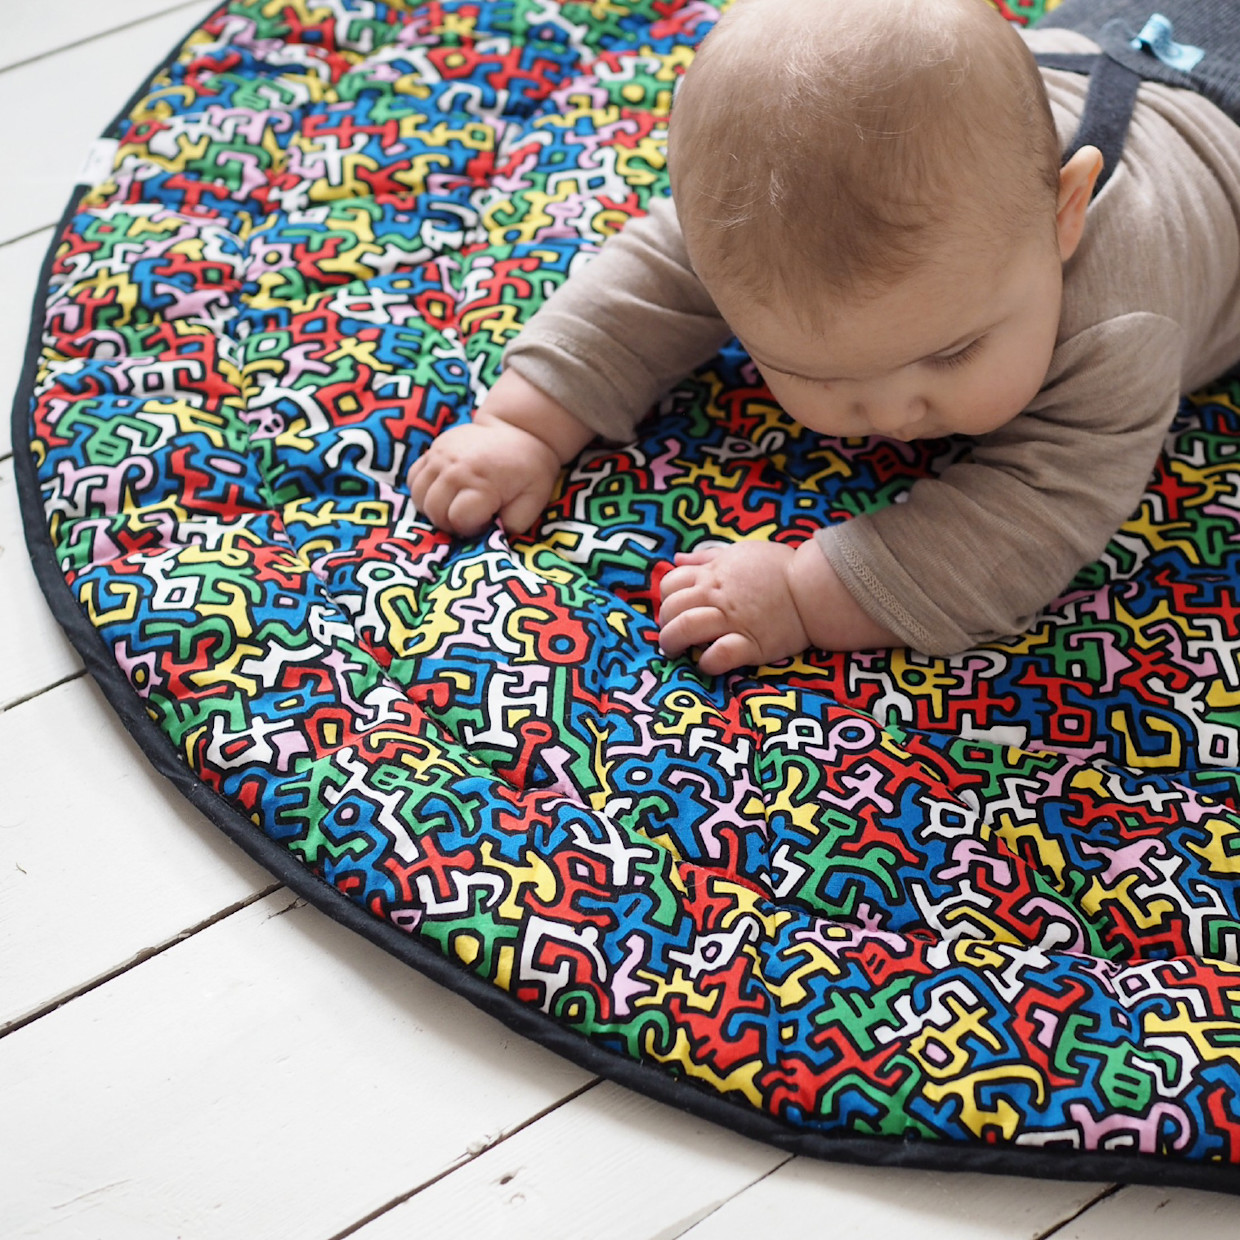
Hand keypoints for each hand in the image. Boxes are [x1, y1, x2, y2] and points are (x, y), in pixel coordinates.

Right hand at [406, 368, 594, 536]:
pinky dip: (423, 491)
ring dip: (434, 509)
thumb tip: (493, 533)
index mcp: (482, 483)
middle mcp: (456, 469)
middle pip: (435, 511)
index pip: (458, 520)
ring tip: (455, 505)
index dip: (472, 528)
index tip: (486, 520)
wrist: (518, 429)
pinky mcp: (433, 449)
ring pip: (419, 497)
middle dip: (450, 523)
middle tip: (469, 517)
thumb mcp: (534, 499)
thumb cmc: (529, 469)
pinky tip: (443, 492)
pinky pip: (414, 479)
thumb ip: (515, 523)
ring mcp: (440, 456)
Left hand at [658, 541, 809, 673]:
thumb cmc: (780, 569)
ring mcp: (733, 620)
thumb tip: (679, 558)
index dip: (667, 598)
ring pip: (686, 629)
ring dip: (673, 643)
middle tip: (671, 636)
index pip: (671, 583)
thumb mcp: (740, 552)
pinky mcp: (750, 645)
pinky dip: (706, 662)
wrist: (814, 589)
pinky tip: (707, 663)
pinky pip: (717, 656)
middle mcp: (717, 596)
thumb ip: (708, 557)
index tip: (674, 609)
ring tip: (676, 652)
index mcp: (714, 574)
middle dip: (665, 624)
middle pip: (672, 608)